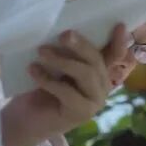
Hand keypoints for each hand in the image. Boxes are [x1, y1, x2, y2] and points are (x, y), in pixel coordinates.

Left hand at [1, 25, 129, 145]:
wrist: (26, 120)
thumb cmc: (40, 89)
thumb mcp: (55, 66)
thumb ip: (66, 52)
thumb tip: (65, 28)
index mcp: (99, 73)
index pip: (114, 55)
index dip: (119, 42)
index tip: (119, 25)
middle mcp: (102, 87)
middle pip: (97, 62)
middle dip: (81, 46)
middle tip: (63, 35)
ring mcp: (94, 101)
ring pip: (86, 75)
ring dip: (63, 60)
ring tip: (42, 52)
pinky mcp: (81, 113)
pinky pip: (68, 92)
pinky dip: (49, 79)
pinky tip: (33, 70)